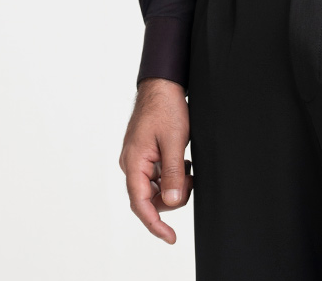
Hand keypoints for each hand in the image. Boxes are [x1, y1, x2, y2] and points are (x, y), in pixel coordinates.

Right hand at [119, 78, 191, 243]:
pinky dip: (172, 173)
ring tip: (186, 164)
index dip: (156, 224)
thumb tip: (171, 202)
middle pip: (150, 198)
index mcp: (134, 163)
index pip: (141, 204)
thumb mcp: (174, 142)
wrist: (163, 84)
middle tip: (190, 179)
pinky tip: (181, 159)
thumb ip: (172, 174)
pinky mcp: (145, 153)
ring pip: (155, 187)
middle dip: (172, 196)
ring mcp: (138, 159)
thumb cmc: (165, 107)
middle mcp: (132, 164)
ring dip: (173, 183)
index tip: (170, 237)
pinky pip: (157, 174)